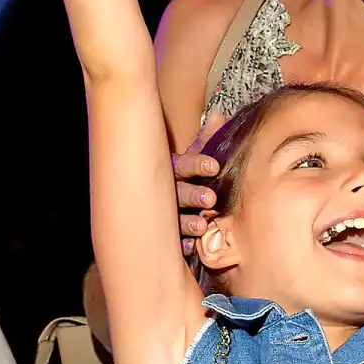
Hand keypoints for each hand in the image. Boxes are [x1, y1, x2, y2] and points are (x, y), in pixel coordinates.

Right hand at [175, 114, 227, 255]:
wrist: (145, 194)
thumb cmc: (177, 174)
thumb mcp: (190, 157)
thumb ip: (205, 140)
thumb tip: (218, 115)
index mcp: (171, 169)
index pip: (184, 164)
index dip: (198, 165)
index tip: (214, 166)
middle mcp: (165, 190)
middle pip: (178, 192)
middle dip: (194, 196)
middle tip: (211, 199)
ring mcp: (163, 213)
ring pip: (173, 218)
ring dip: (188, 222)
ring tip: (202, 226)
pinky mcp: (164, 233)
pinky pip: (172, 240)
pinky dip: (181, 244)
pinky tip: (191, 248)